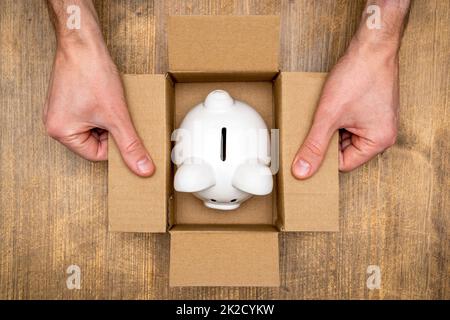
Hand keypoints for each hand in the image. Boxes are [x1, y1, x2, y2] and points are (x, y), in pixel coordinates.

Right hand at [44, 36, 154, 176]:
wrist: (82, 42)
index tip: (126, 131)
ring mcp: (61, 110)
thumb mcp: (116, 116)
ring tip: (111, 103)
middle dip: (112, 130)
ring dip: (109, 119)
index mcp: (61, 133)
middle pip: (95, 142)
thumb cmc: (91, 73)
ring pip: (95, 128)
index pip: (97, 155)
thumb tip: (143, 169)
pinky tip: (107, 97)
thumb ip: (130, 146)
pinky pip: (90, 114)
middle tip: (119, 115)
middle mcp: (56, 123)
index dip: (116, 145)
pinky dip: (103, 110)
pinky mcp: (69, 99)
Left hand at [291, 39, 398, 178]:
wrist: (372, 45)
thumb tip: (302, 171)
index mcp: (379, 141)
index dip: (324, 156)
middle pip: (345, 151)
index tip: (309, 146)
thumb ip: (314, 146)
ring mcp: (379, 120)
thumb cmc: (358, 76)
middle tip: (315, 126)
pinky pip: (350, 122)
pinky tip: (331, 106)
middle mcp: (383, 134)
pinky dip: (338, 117)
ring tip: (326, 112)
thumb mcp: (329, 116)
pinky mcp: (372, 109)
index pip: (344, 164)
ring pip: (345, 136)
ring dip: (332, 127)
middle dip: (328, 140)